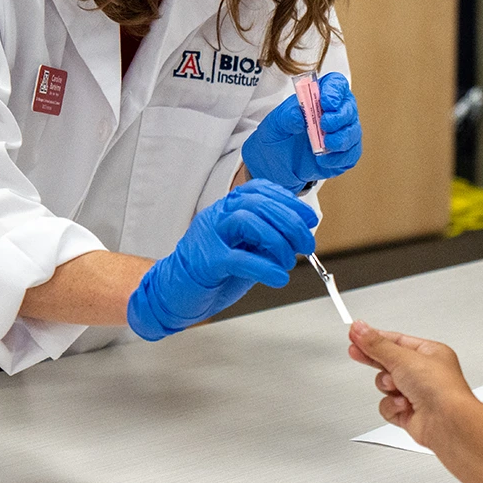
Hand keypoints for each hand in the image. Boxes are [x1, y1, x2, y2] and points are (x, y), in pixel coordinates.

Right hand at [127, 180, 316, 340]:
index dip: (289, 201)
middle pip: (258, 204)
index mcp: (227, 208)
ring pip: (248, 221)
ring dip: (277, 241)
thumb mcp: (244, 248)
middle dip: (290, 222)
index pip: (261, 190)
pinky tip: (278, 277)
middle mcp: (218, 215)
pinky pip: (240, 258)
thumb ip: (266, 238)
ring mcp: (210, 235)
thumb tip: (298, 236)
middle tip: (306, 244)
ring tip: (288, 261)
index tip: (308, 219)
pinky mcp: (207, 261)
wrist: (174, 292)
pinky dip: (265, 267)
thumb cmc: (212, 270)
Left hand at [241, 72, 361, 191]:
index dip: (335, 90)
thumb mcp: (274, 125)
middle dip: (340, 116)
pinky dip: (339, 158)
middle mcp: (334, 112)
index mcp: (318, 97)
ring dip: (342, 138)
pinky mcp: (344, 154)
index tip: (326, 102)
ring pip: (353, 131)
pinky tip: (324, 160)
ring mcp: (341, 133)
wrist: (275, 164)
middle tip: (325, 125)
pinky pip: (351, 153)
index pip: (335, 84)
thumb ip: (286, 117)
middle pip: (349, 106)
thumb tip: (300, 115)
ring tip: (326, 145)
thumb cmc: (277, 138)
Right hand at [349, 320, 478, 451]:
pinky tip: (403, 405)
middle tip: (356, 351)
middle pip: (389, 362)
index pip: (396, 341)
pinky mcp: (410, 414)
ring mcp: (417, 394)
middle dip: (375, 360)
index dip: (375, 338)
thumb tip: (361, 329)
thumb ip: (377, 345)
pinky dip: (392, 406)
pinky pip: (388, 406)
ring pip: (386, 386)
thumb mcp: (403, 358)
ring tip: (398, 388)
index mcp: (430, 353)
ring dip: (388, 387)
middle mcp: (425, 373)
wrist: (447, 423)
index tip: (357, 334)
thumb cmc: (441, 389)